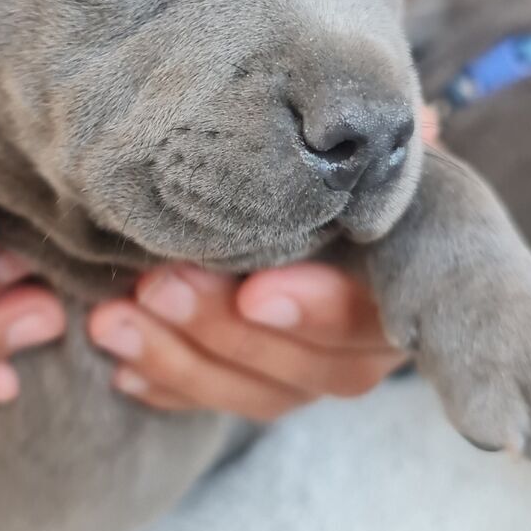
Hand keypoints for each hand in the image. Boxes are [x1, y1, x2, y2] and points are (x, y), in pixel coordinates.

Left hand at [87, 109, 440, 418]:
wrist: (285, 183)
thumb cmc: (322, 157)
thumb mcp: (345, 145)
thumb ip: (368, 147)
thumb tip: (419, 125)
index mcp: (409, 278)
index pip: (373, 311)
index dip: (316, 308)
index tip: (254, 291)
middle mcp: (375, 342)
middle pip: (314, 365)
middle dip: (224, 328)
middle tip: (157, 285)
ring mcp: (318, 373)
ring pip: (261, 395)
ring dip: (181, 362)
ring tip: (111, 321)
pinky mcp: (266, 389)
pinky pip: (219, 405)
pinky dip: (169, 389)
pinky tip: (120, 371)